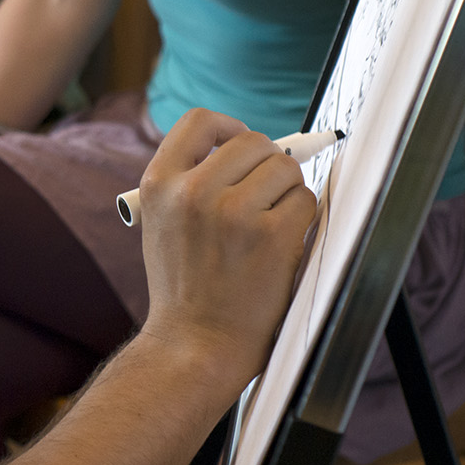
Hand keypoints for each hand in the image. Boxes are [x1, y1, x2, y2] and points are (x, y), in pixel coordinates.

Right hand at [131, 109, 321, 383]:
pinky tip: (281, 245)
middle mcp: (193, 191)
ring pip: (285, 169)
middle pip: (253, 141)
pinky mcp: (271, 236)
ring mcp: (233, 213)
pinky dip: (301, 219)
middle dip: (267, 164)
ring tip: (268, 225)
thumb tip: (249, 146)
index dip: (229, 127)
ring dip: (286, 192)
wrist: (194, 343)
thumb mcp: (161, 222)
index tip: (240, 145)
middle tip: (264, 196)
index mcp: (158, 183)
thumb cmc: (184, 286)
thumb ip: (188, 181)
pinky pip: (305, 202)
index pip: (200, 121)